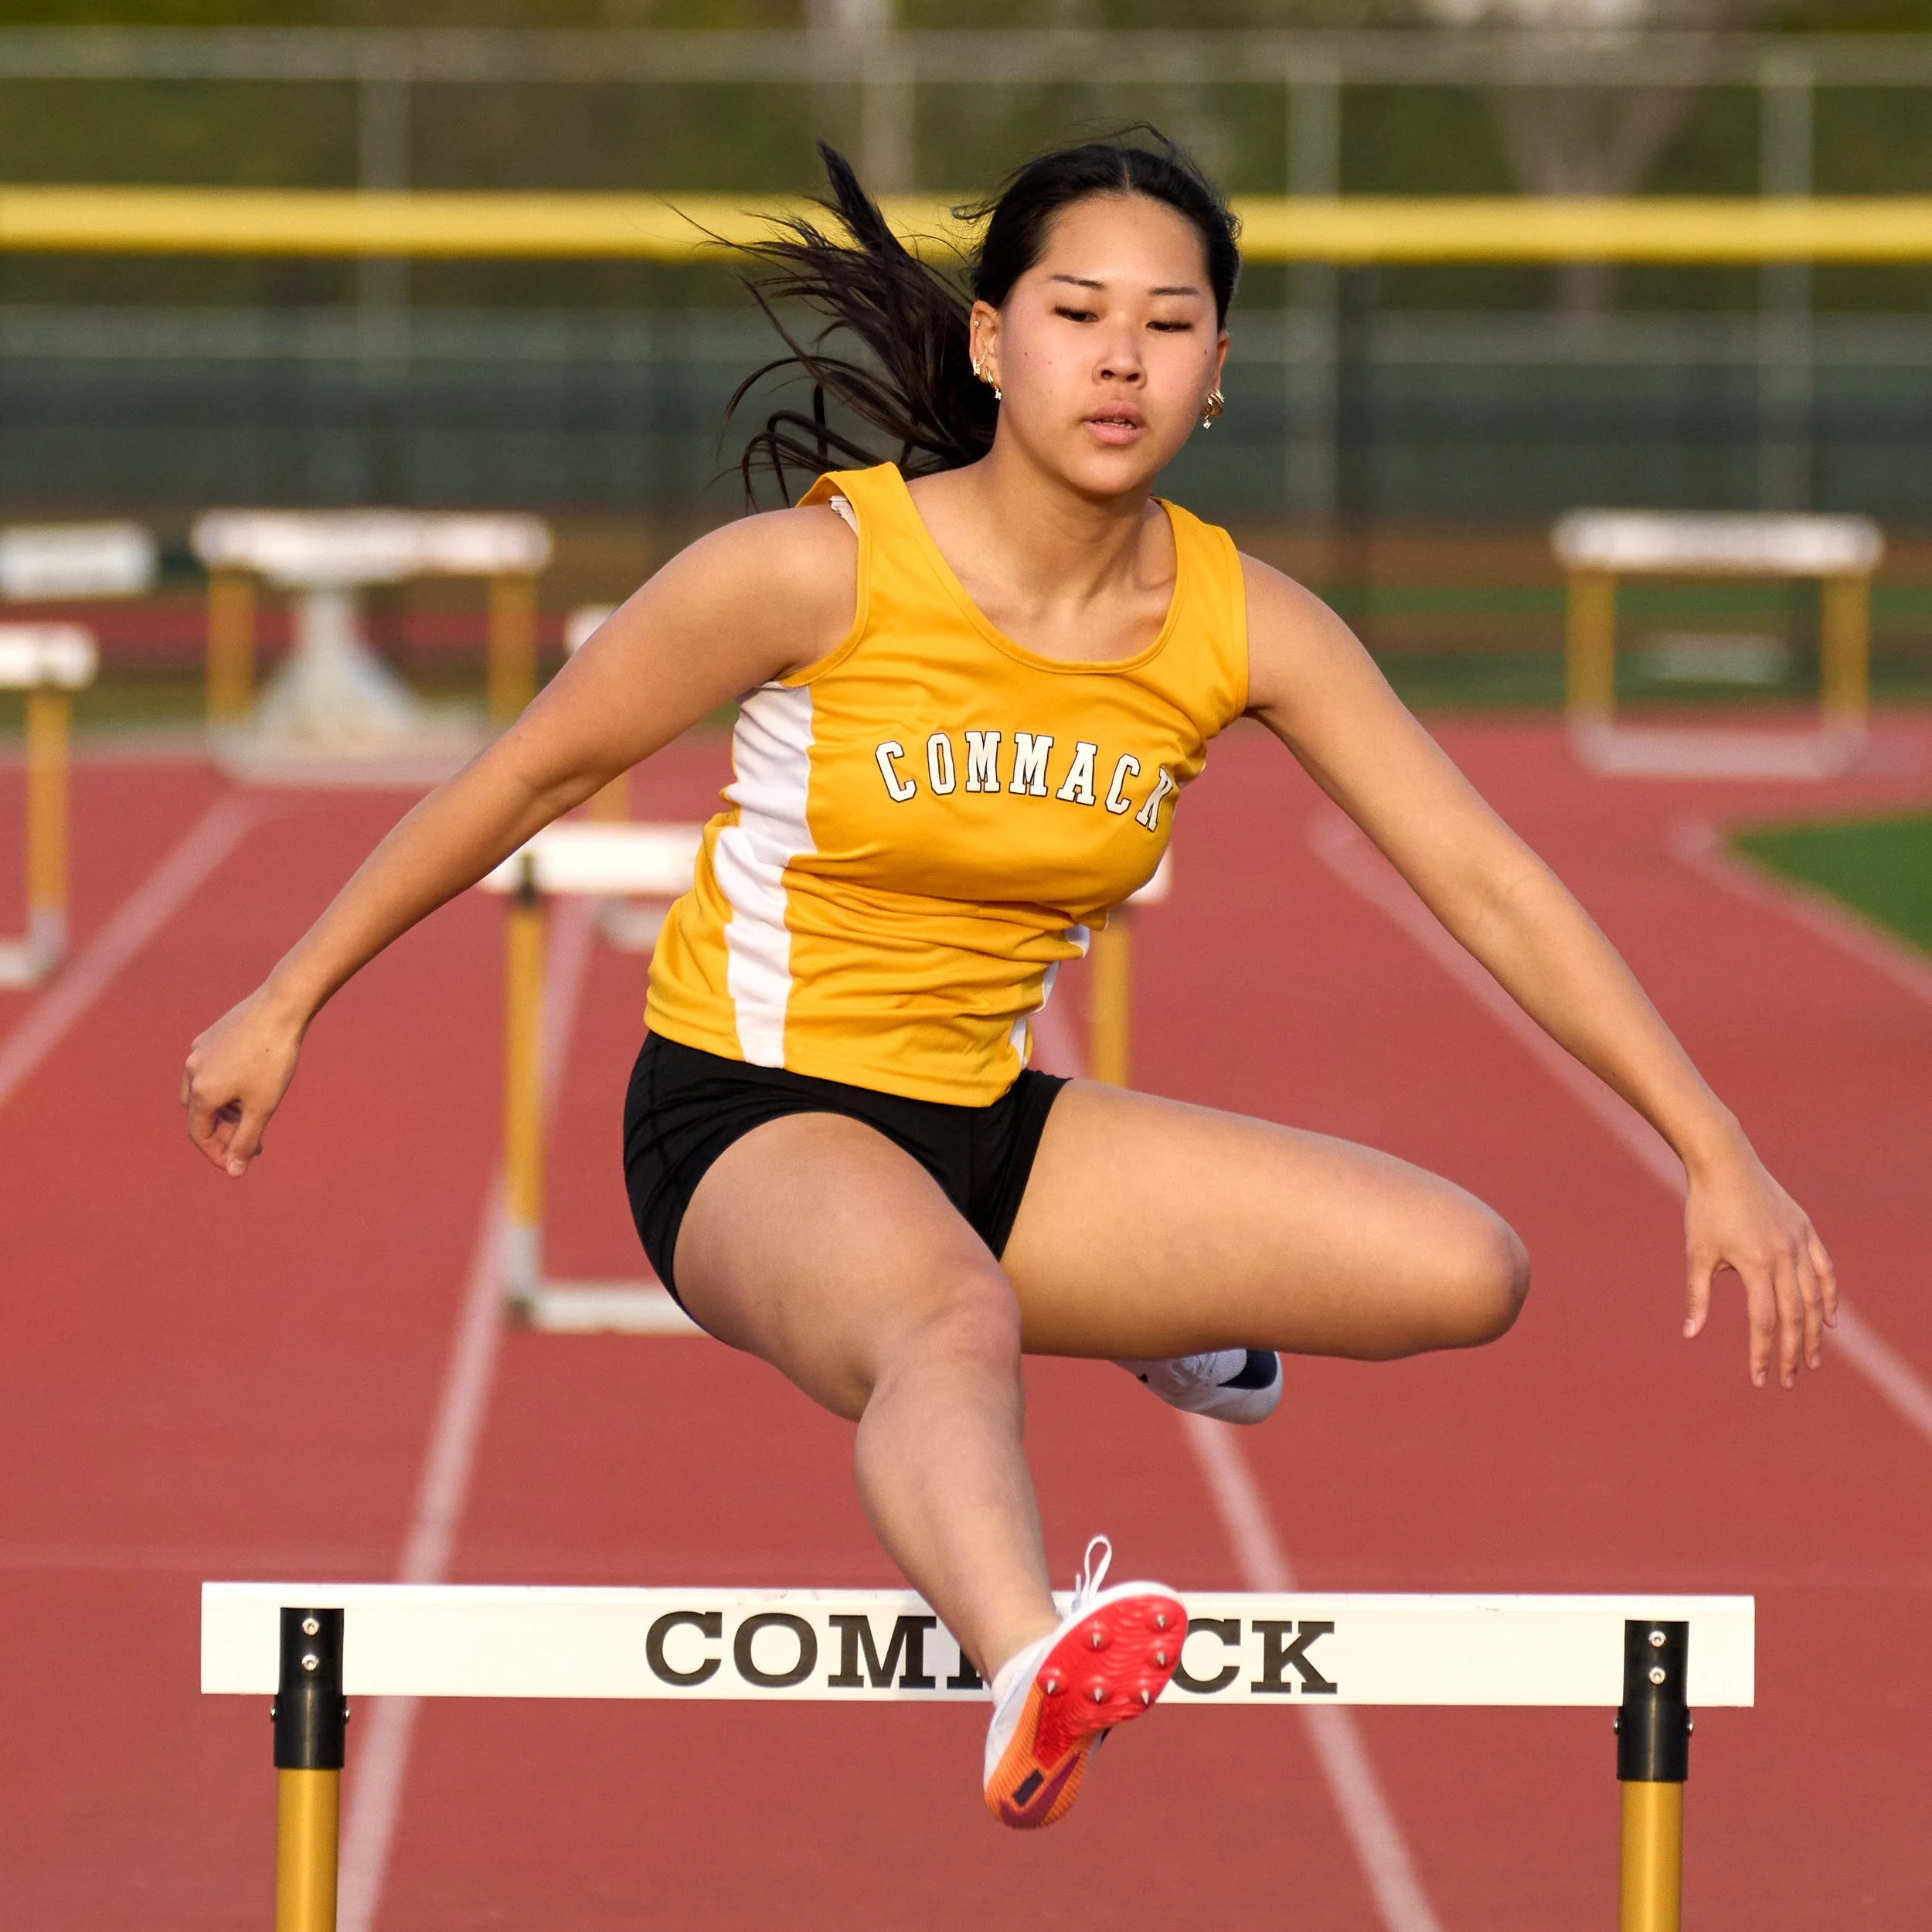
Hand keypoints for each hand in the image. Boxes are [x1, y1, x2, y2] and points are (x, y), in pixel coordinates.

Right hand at [181, 989, 303, 1177]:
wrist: (280, 1007)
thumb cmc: (273, 1059)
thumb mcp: (262, 1107)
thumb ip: (246, 1141)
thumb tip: (234, 1171)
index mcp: (200, 1092)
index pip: (199, 1135)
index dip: (217, 1154)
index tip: (237, 1164)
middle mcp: (191, 1071)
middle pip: (199, 1114)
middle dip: (223, 1132)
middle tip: (252, 1140)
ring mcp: (198, 1052)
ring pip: (204, 1091)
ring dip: (224, 1110)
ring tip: (252, 1114)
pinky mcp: (209, 1037)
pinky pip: (210, 1070)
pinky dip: (225, 1087)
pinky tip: (249, 1085)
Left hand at [1683, 1136, 1835, 1388]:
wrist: (1724, 1162)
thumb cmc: (1705, 1208)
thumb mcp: (1697, 1253)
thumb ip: (1698, 1296)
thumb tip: (1690, 1334)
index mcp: (1756, 1266)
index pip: (1764, 1322)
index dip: (1763, 1353)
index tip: (1760, 1378)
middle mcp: (1784, 1257)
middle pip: (1795, 1316)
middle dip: (1793, 1352)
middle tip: (1790, 1379)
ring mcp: (1799, 1243)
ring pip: (1814, 1297)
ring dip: (1815, 1331)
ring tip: (1813, 1358)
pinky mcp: (1805, 1230)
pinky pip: (1824, 1270)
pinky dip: (1829, 1295)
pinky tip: (1829, 1319)